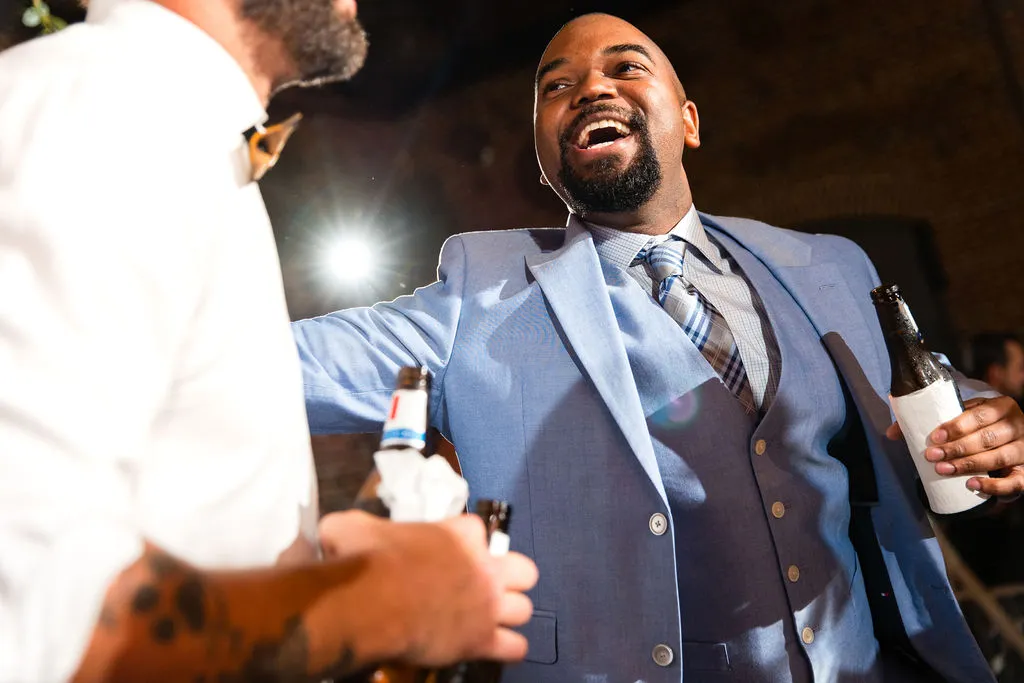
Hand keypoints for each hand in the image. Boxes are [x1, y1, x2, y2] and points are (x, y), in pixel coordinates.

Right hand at [319, 511, 537, 665]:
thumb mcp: (353, 527)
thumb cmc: (364, 559)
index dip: (467, 543)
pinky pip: (516, 648)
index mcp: (460, 533)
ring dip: (508, 615)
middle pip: (524, 571)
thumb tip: (335, 531)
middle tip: (486, 587)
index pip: (480, 531)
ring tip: (488, 620)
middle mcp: (484, 566)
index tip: (450, 555)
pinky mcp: (483, 638)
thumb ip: (356, 525)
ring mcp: (488, 603)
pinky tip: (490, 648)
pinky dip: (506, 649)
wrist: (371, 601)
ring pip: (525, 610)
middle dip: (509, 579)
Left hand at [886, 395, 1023, 496]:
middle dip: (956, 448)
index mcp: (1001, 406)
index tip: (935, 437)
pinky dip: (994, 486)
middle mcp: (1017, 425)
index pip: (979, 415)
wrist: (1008, 439)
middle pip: (986, 438)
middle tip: (932, 456)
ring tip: (943, 469)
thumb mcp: (961, 419)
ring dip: (968, 465)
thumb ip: (931, 423)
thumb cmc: (978, 428)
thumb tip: (890, 433)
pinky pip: (1015, 482)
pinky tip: (971, 485)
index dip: (957, 426)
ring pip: (998, 458)